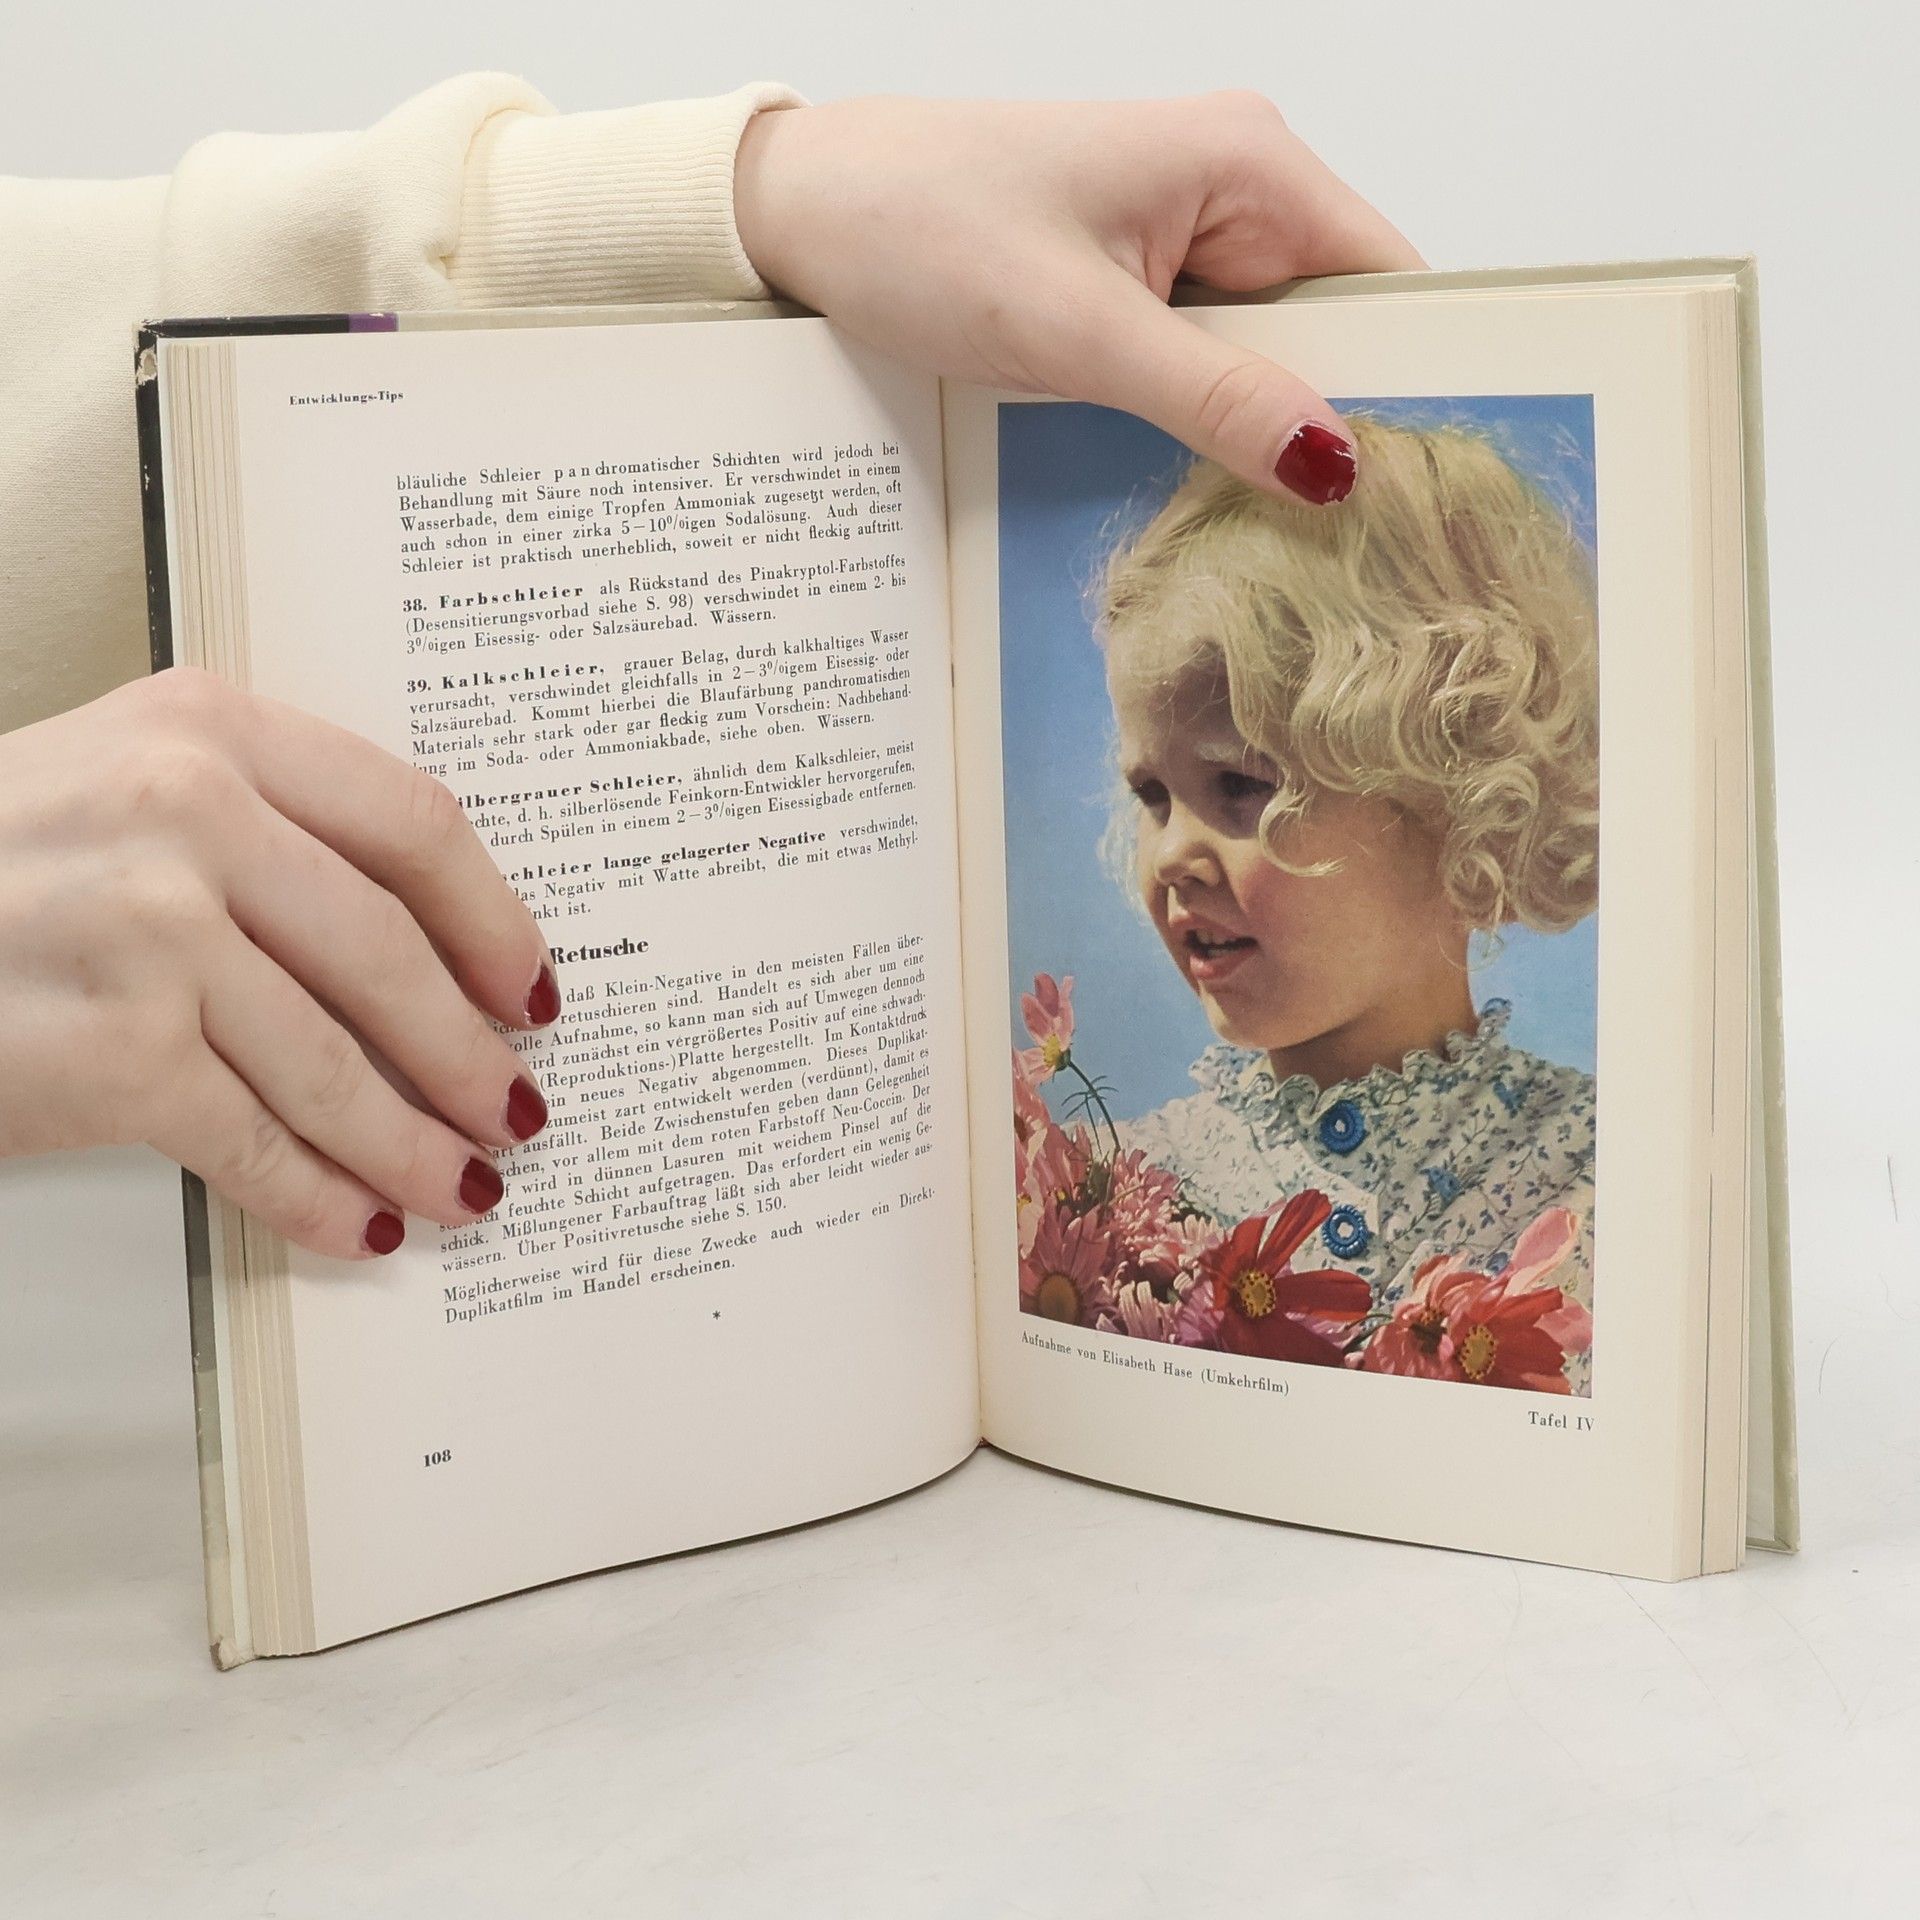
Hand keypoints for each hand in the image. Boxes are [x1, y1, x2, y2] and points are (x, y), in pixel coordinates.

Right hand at [0, 668, 558, 1258]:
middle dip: (468, 1054)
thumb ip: (266, 825)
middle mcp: (186, 810)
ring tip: (460, 1185)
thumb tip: (428, 952)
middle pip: (392, 954)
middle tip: (514, 1108)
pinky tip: (357, 1222)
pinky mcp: (111, 1050)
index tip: (532, 987)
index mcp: (209, 727)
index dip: (494, 921)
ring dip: (413, 1145)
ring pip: (336, 1063)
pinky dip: (317, 1195)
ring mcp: (148, 930)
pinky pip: (254, 1140)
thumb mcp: (120, 780)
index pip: (415, 823)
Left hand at [733, 93, 1424, 505]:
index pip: (1385, 282)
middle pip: (1333, 327)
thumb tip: (1333, 463)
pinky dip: (1206, 420)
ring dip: (1262, 433)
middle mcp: (1234, 188)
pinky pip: (1205, 362)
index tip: (1413, 498)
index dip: (1408, 386)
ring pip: (1267, 356)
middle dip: (1332, 425)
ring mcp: (1182, 236)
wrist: (804, 210)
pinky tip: (1203, 483)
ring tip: (1274, 533)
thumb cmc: (920, 226)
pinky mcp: (1133, 282)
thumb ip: (1213, 397)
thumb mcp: (1076, 330)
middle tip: (1339, 546)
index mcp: (1248, 162)